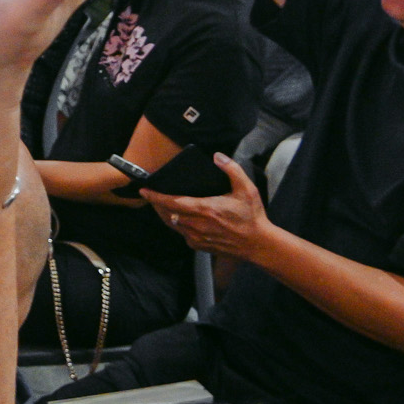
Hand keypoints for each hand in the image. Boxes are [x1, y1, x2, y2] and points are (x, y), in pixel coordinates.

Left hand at [144, 154, 270, 257]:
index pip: (172, 202)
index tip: (144, 190)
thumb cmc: (252, 217)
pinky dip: (178, 226)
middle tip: (151, 195)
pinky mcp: (200, 246)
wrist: (258, 244)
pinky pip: (183, 234)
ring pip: (173, 225)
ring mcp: (197, 238)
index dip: (156, 196)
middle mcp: (197, 225)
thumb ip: (232, 170)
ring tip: (162, 205)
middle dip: (157, 204)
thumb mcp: (247, 189)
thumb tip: (217, 156)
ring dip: (166, 215)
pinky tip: (181, 219)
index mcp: (205, 209)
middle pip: (167, 214)